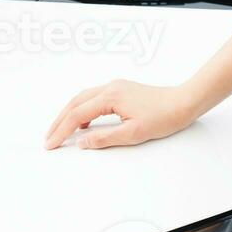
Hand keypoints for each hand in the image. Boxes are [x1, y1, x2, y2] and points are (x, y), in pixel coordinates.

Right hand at [43, 79, 197, 149]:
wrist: (183, 102)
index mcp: (110, 97)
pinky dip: (83, 110)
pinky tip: (83, 123)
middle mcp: (110, 87)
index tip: (51, 145)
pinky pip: (94, 98)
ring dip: (69, 114)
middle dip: (59, 121)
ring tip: (60, 132)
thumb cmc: (163, 117)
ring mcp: (116, 86)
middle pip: (75, 103)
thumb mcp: (133, 134)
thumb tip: (81, 142)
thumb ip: (104, 138)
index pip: (77, 115)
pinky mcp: (121, 89)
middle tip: (48, 139)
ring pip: (83, 98)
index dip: (61, 131)